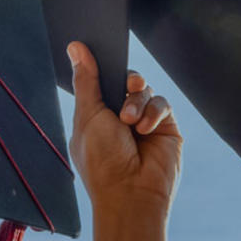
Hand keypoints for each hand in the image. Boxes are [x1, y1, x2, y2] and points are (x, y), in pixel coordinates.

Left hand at [68, 42, 181, 212]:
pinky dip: (154, 112)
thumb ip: (87, 80)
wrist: (131, 194)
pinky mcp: (165, 128)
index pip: (102, 81)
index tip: (105, 48)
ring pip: (145, 90)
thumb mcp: (88, 115)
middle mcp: (119, 117)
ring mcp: (143, 123)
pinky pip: (163, 104)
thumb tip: (75, 46)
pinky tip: (145, 129)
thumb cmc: (102, 161)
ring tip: (130, 122)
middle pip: (126, 81)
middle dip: (127, 81)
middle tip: (128, 84)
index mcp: (96, 115)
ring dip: (138, 101)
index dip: (104, 67)